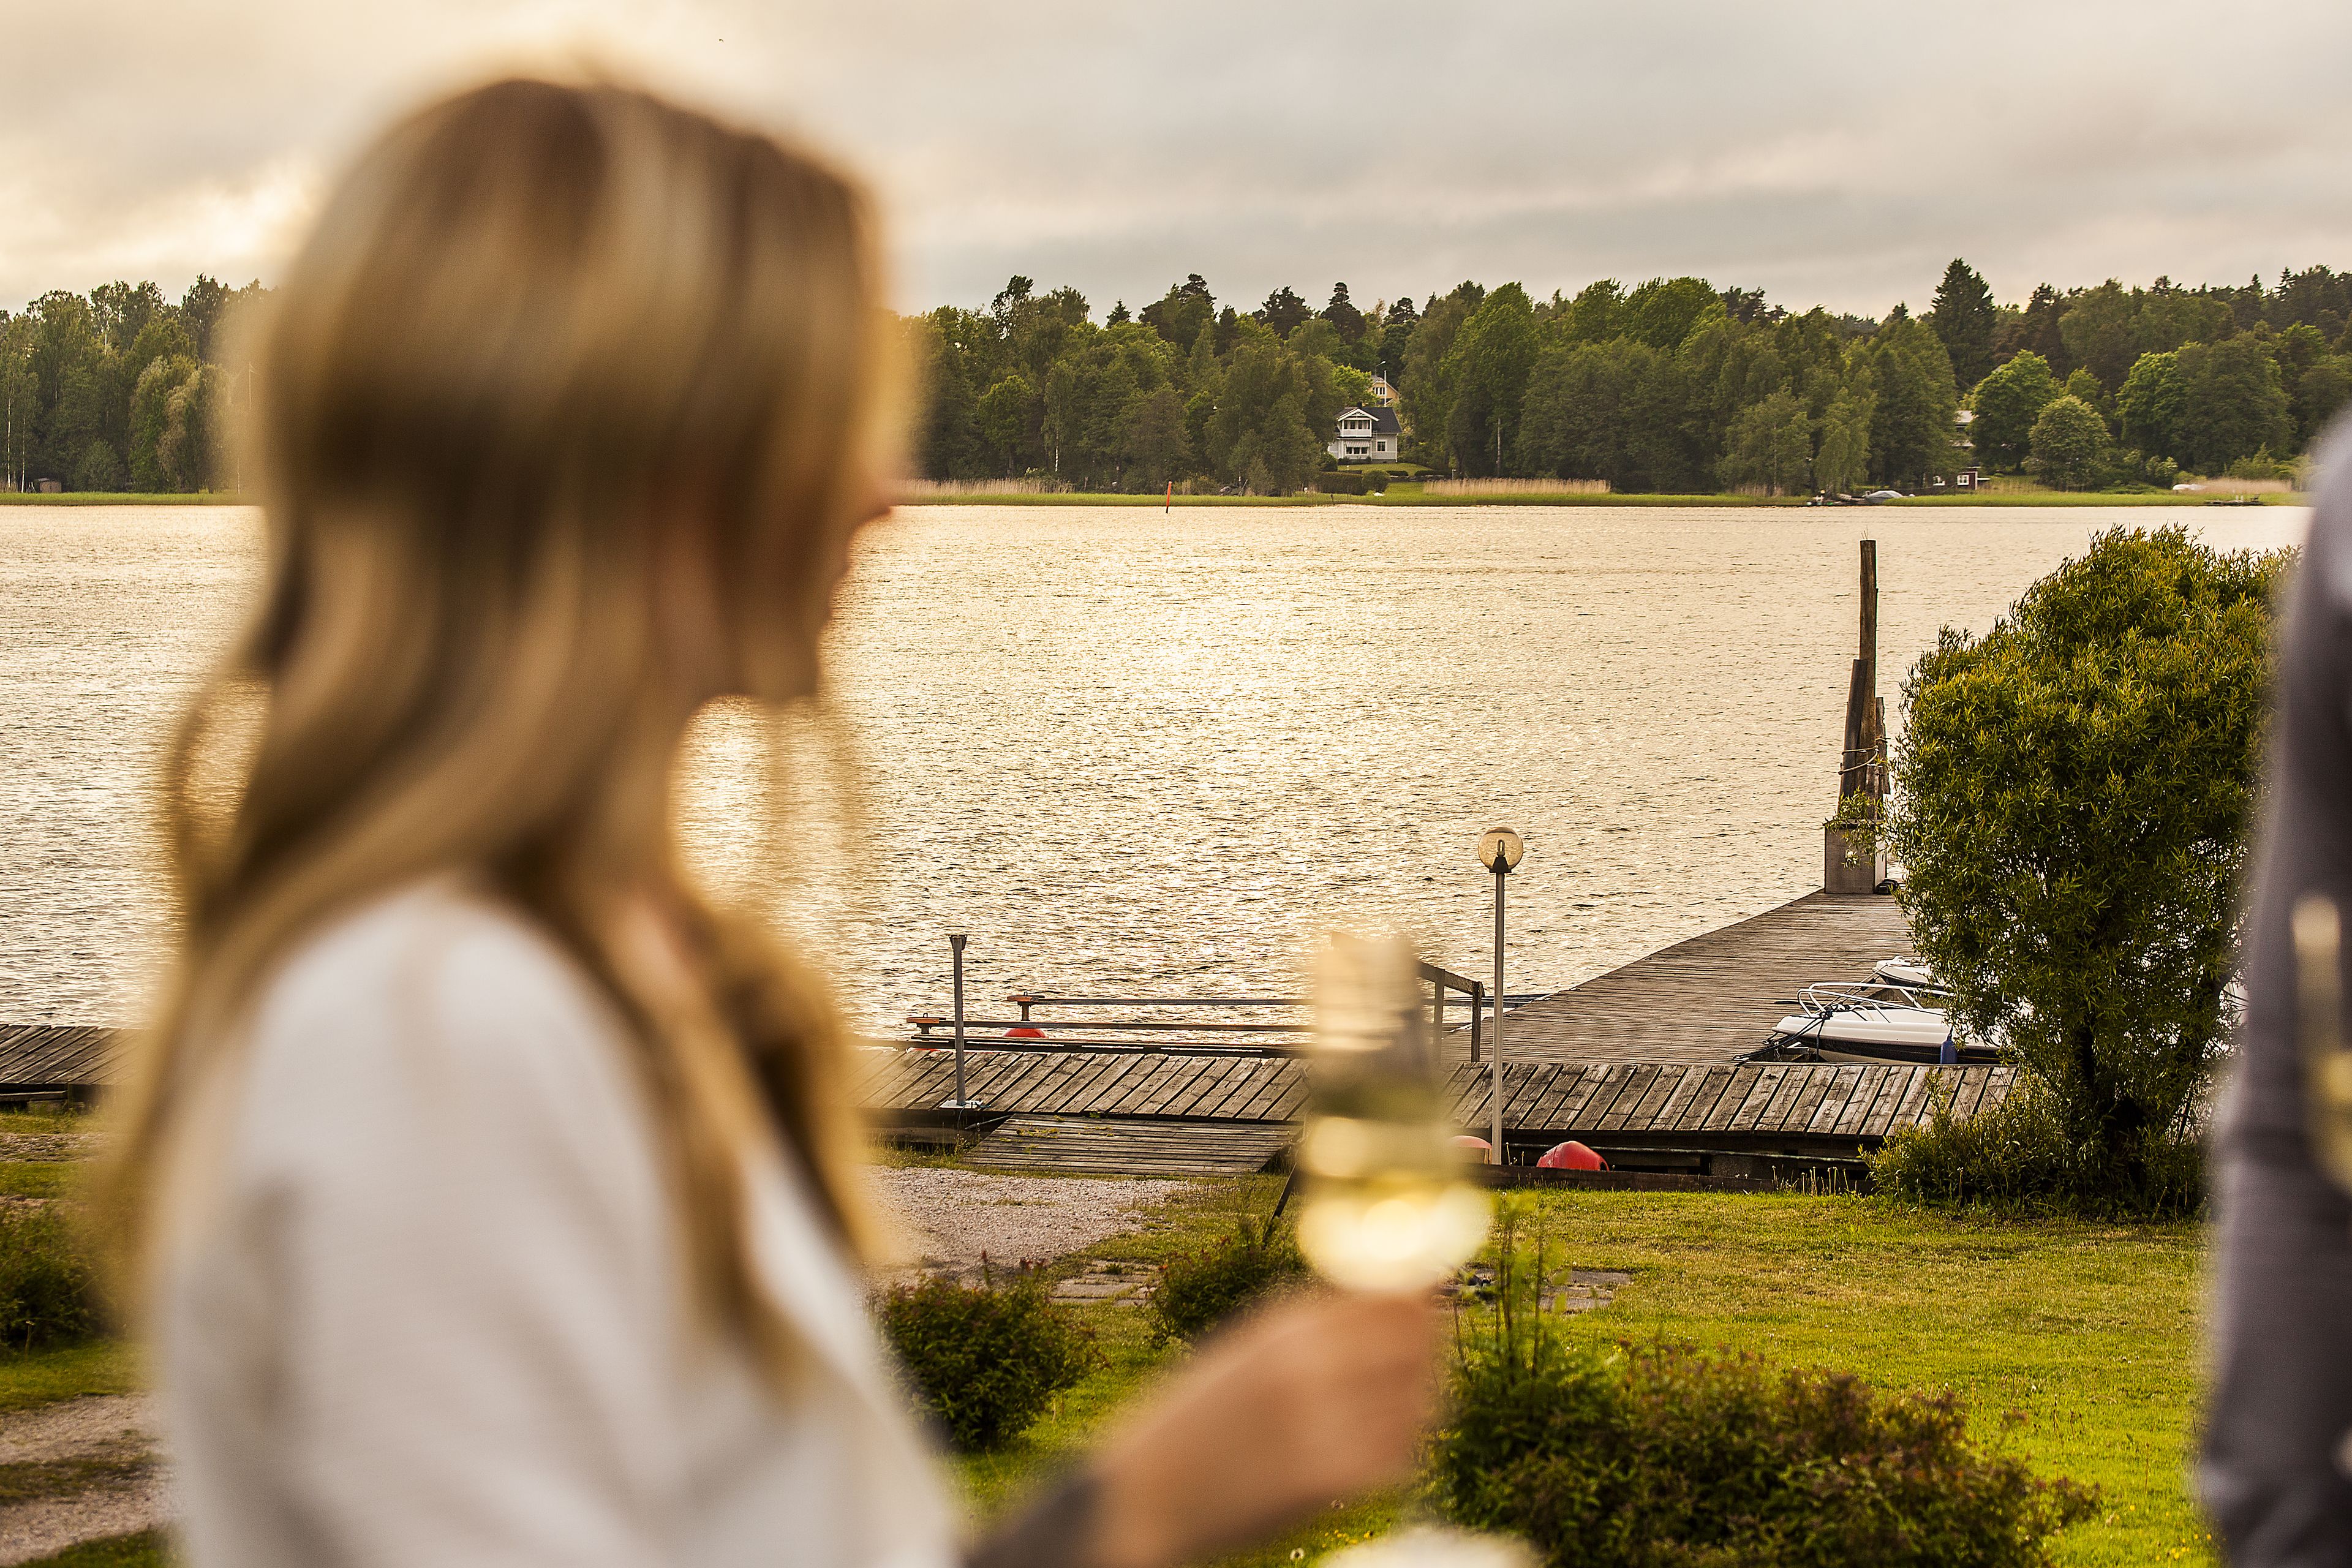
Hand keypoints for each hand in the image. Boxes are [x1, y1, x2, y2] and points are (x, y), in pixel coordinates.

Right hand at [1085, 1290, 1443, 1567]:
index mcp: (1283, 1326)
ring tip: (1405, 1401)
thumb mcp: (1243, 1350)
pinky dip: (1400, 1448)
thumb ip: (1309, 1327)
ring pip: (1415, 1400)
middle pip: (1412, 1341)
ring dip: (1420, 1397)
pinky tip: (1382, 1445)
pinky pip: (1398, 1456)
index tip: (1433, 1295)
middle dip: (1428, 1344)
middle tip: (1428, 1353)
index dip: (1421, 1292)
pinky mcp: (1330, 1479)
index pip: (1385, 1293)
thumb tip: (1385, 1301)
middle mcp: (1309, 1366)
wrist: (1148, 1495)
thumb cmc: (1195, 1421)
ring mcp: (1323, 1423)